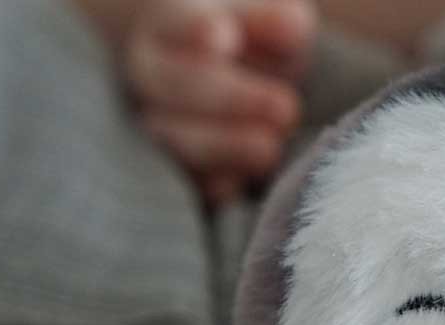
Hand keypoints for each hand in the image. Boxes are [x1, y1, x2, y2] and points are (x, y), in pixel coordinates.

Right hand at [124, 0, 317, 201]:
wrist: (235, 86)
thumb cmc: (254, 44)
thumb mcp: (269, 22)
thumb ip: (276, 21)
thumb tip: (294, 27)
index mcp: (167, 25)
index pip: (174, 22)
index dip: (196, 30)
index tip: (225, 37)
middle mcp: (151, 75)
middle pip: (173, 83)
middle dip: (230, 98)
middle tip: (286, 108)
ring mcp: (157, 125)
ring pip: (174, 138)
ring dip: (225, 146)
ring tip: (271, 149)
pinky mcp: (177, 171)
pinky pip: (187, 182)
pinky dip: (214, 184)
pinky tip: (238, 183)